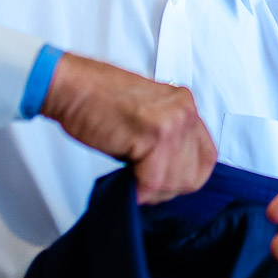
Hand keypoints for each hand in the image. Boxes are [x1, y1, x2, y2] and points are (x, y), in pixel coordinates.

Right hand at [40, 52, 216, 204]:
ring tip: (133, 183)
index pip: (206, 156)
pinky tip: (128, 183)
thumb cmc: (97, 101)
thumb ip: (166, 141)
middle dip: (167, 188)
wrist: (71, 86)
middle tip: (144, 186)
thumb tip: (171, 174)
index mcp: (184, 104)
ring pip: (175, 181)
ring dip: (152, 191)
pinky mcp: (155, 132)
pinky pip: (155, 180)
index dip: (185, 177)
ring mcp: (172, 120)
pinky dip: (140, 191)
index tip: (164, 183)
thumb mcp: (145, 118)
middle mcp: (184, 110)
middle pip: (194, 174)